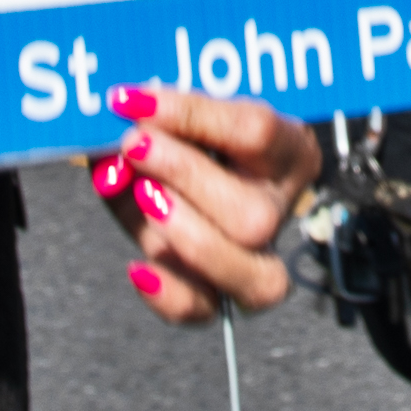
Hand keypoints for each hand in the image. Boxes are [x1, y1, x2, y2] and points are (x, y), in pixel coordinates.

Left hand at [90, 85, 314, 323]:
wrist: (185, 163)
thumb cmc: (189, 130)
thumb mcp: (179, 112)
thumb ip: (152, 118)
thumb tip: (122, 131)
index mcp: (288, 151)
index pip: (255, 132)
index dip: (190, 116)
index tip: (133, 101)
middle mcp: (279, 208)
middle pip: (254, 215)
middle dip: (186, 179)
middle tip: (134, 146)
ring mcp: (255, 257)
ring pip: (250, 274)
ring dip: (187, 236)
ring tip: (142, 196)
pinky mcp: (217, 291)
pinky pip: (206, 309)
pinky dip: (169, 294)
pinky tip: (138, 268)